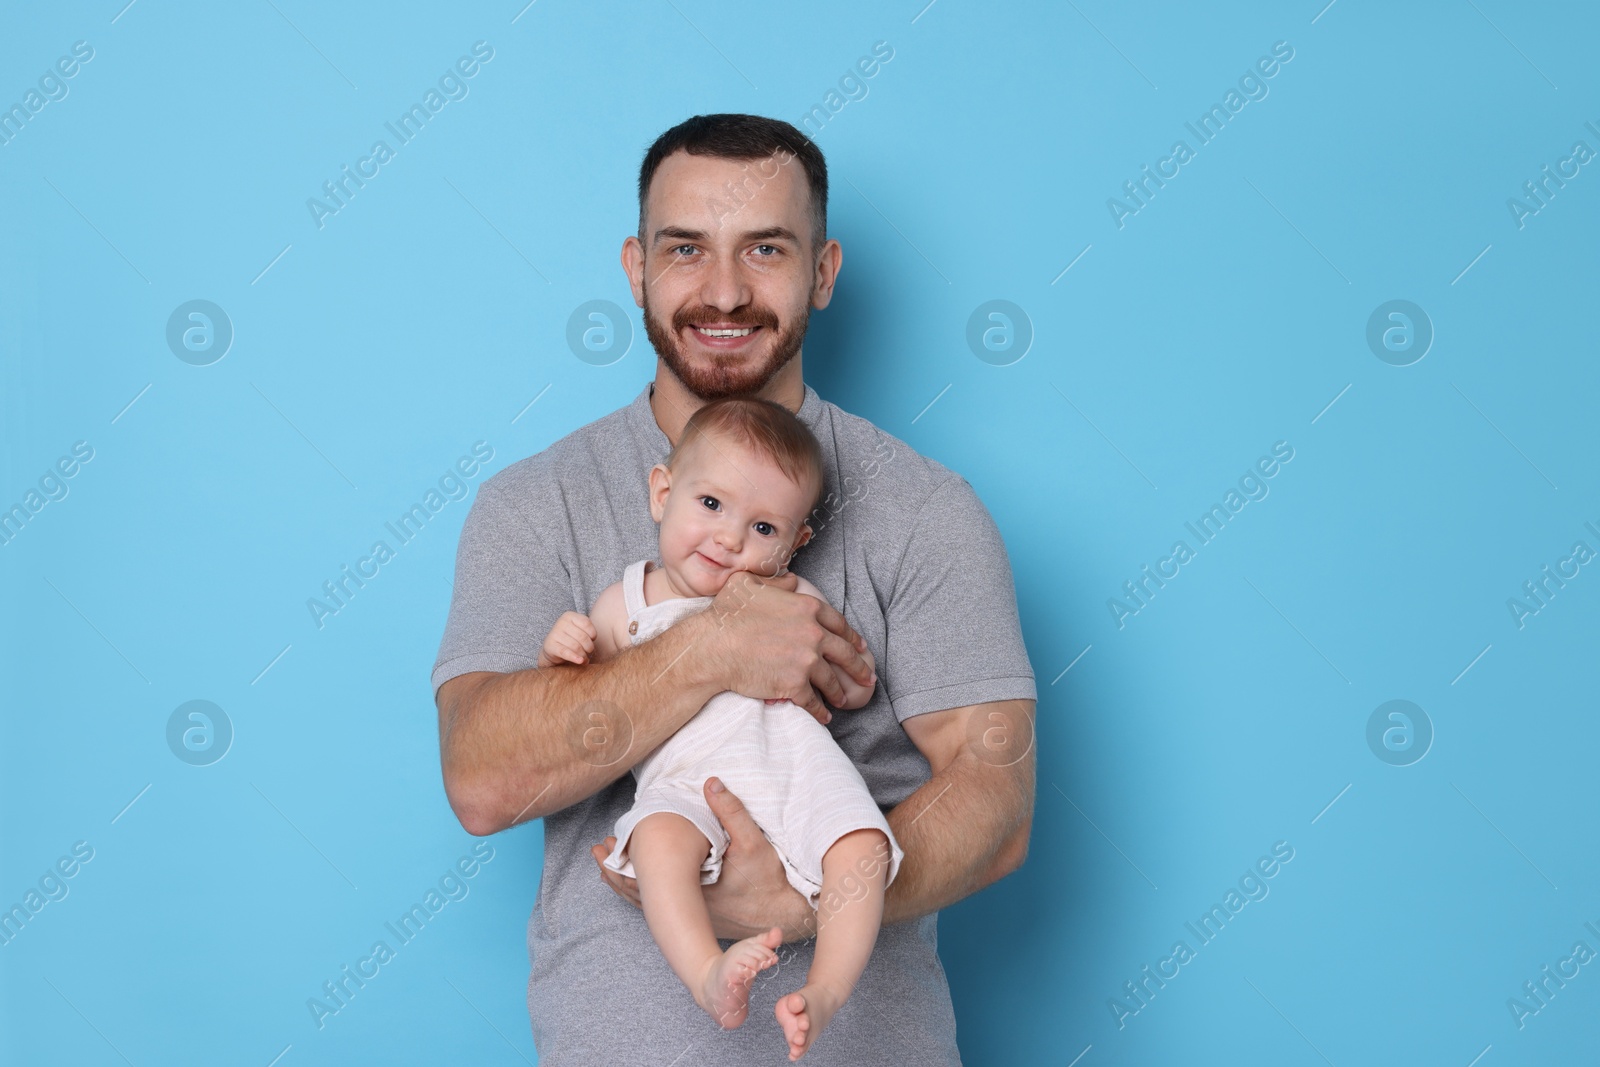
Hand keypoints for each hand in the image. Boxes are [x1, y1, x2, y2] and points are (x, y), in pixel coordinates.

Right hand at [539, 611, 595, 667]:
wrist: (552, 649)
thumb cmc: (571, 639)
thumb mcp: (579, 631)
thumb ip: (588, 632)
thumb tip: (593, 643)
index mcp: (569, 616)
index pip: (587, 624)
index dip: (593, 634)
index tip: (592, 639)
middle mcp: (561, 622)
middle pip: (583, 637)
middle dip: (589, 647)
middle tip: (588, 652)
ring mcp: (554, 634)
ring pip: (576, 647)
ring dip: (583, 655)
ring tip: (584, 658)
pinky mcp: (550, 646)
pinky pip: (566, 652)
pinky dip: (574, 658)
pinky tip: (580, 661)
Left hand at [590, 777, 813, 941]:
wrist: (787, 918)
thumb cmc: (770, 881)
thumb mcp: (754, 843)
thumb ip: (731, 812)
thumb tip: (710, 782)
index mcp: (692, 890)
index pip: (645, 876)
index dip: (622, 860)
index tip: (606, 843)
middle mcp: (687, 911)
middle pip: (639, 891)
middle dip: (616, 870)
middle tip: (597, 851)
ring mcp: (692, 921)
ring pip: (648, 904)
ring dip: (626, 884)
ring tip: (606, 867)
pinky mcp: (699, 923)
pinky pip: (663, 911)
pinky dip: (644, 896)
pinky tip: (639, 886)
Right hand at [703, 570, 873, 723]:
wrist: (713, 646)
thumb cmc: (727, 614)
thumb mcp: (750, 584)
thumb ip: (776, 581)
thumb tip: (792, 580)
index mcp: (807, 608)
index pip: (839, 623)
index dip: (852, 636)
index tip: (861, 646)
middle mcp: (813, 633)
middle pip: (845, 653)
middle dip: (859, 667)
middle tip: (867, 677)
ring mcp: (806, 661)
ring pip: (831, 679)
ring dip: (839, 692)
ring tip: (842, 700)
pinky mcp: (795, 684)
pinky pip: (814, 701)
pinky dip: (820, 711)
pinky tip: (825, 717)